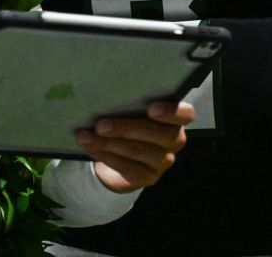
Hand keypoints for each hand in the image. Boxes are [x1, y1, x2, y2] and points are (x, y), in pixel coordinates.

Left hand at [79, 101, 193, 192]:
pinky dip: (105, 156)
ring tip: (86, 137)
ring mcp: (163, 161)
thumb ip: (128, 103)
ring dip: (108, 143)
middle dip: (127, 129)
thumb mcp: (131, 110)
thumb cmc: (128, 119)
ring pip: (139, 151)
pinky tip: (90, 148)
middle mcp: (174, 140)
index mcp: (175, 118)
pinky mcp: (148, 177)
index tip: (151, 108)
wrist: (122, 155)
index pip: (185, 114)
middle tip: (100, 125)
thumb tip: (103, 94)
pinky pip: (127, 167)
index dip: (171, 112)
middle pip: (159, 135)